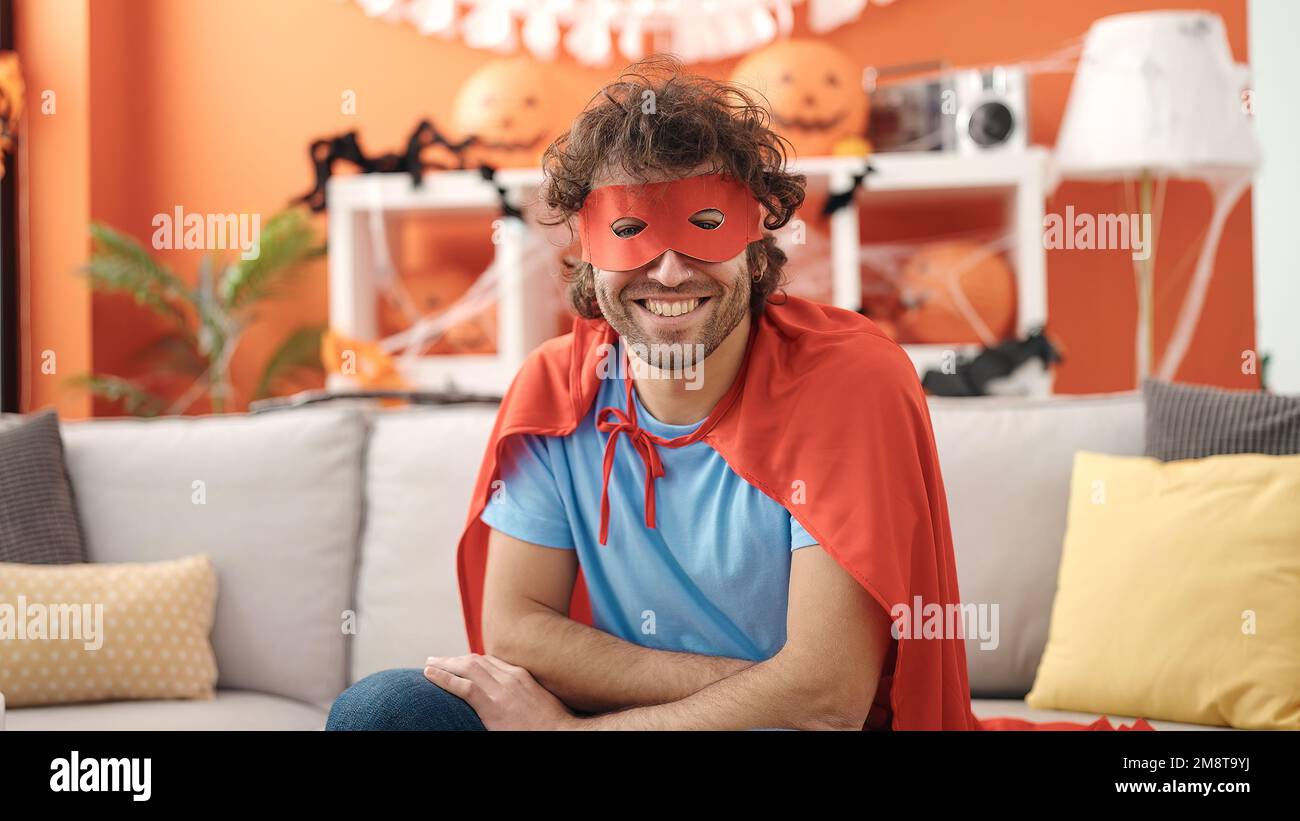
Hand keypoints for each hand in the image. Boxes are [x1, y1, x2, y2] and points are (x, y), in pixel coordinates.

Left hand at [423, 654, 579, 730]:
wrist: (561, 733)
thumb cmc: (552, 724)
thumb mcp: (539, 701)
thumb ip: (524, 694)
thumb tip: (512, 699)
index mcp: (521, 675)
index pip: (490, 661)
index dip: (471, 661)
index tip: (459, 663)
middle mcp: (510, 676)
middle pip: (476, 660)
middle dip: (454, 659)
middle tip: (437, 659)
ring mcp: (500, 689)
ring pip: (466, 668)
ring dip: (444, 664)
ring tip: (429, 664)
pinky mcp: (491, 704)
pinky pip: (461, 686)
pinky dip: (443, 678)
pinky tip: (430, 674)